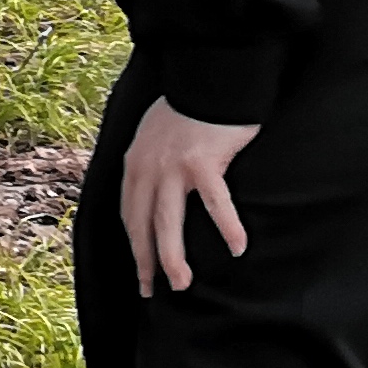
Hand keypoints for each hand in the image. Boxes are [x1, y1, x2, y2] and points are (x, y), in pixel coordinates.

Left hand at [118, 100, 258, 296]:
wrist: (208, 76)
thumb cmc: (190, 107)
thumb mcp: (154, 135)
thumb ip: (151, 162)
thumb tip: (155, 190)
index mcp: (135, 163)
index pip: (129, 214)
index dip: (134, 245)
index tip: (140, 272)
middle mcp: (147, 168)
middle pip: (142, 225)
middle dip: (145, 261)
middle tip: (152, 291)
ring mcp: (173, 167)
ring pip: (167, 222)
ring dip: (172, 257)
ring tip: (182, 284)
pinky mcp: (202, 162)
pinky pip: (215, 203)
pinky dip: (227, 226)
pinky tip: (237, 247)